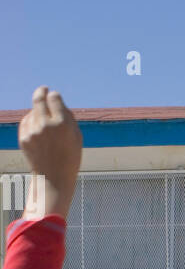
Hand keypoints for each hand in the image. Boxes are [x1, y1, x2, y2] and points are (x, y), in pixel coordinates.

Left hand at [18, 87, 81, 218]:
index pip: (54, 97)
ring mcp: (33, 132)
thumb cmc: (69, 157)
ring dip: (38, 113)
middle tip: (43, 89)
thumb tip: (56, 99)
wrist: (54, 178)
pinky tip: (39, 132)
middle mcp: (46, 125)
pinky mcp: (24, 138)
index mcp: (62, 124)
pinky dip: (32, 123)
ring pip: (32, 111)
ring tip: (46, 127)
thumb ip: (68, 116)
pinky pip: (26, 122)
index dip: (55, 96)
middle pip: (39, 98)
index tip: (54, 97)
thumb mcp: (77, 136)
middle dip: (41, 92)